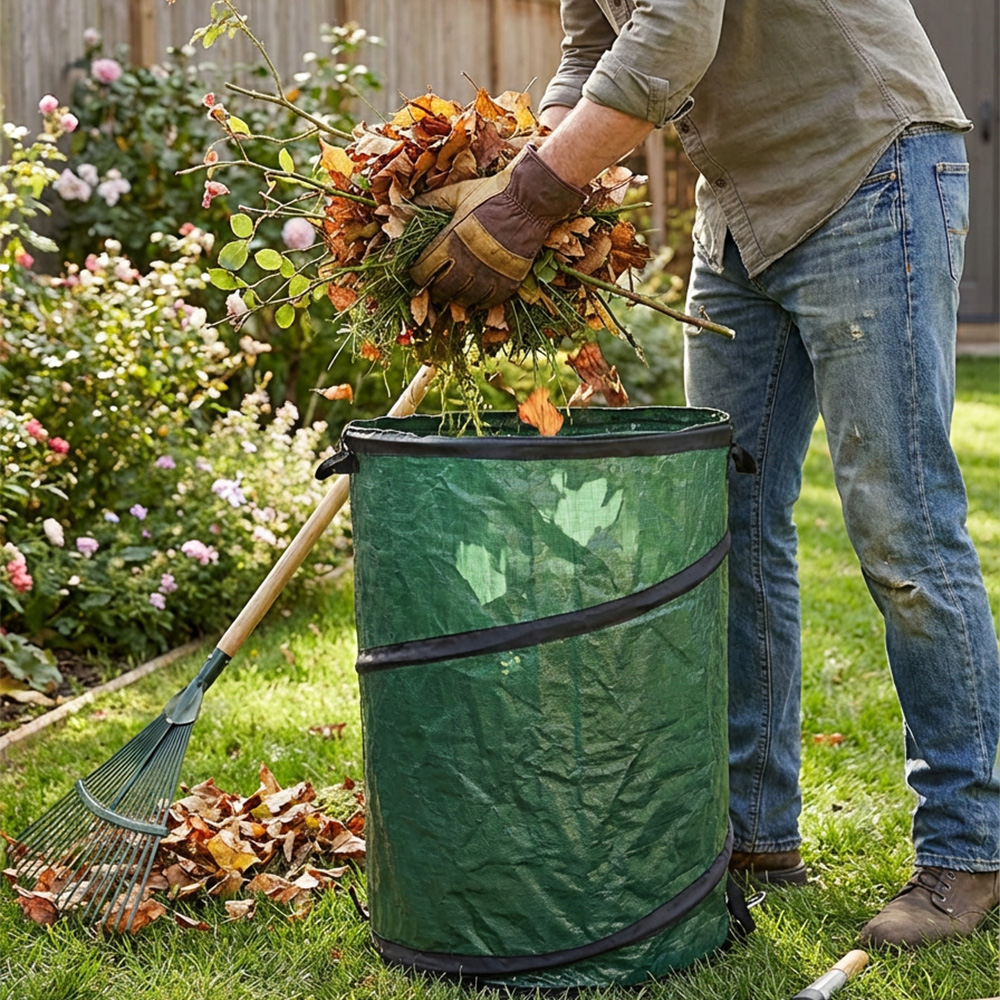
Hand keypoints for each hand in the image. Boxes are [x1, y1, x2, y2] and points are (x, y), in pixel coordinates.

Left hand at [409, 145, 585, 308]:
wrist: (529, 199)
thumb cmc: (490, 193)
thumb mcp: (457, 193)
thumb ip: (431, 201)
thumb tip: (405, 206)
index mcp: (451, 241)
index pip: (423, 271)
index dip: (416, 274)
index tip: (417, 272)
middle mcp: (468, 262)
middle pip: (441, 290)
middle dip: (434, 288)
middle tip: (435, 283)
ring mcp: (489, 274)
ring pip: (464, 299)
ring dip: (456, 297)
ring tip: (454, 290)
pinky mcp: (508, 281)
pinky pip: (487, 302)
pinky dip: (479, 301)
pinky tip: (475, 293)